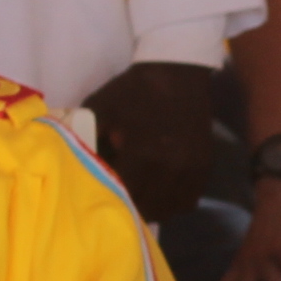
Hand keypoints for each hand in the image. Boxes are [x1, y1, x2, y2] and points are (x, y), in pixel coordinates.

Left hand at [88, 60, 214, 226]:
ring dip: (153, 208)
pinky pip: (188, 200)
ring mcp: (192, 168)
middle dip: (130, 206)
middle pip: (147, 208)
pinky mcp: (204, 166)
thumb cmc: (132, 91)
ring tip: (139, 198)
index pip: (123, 196)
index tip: (100, 194)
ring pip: (170, 209)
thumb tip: (75, 170)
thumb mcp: (100, 109)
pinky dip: (173, 202)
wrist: (176, 72)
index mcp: (143, 153)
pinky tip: (160, 192)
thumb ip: (85, 141)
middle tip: (117, 199)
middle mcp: (171, 167)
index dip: (109, 198)